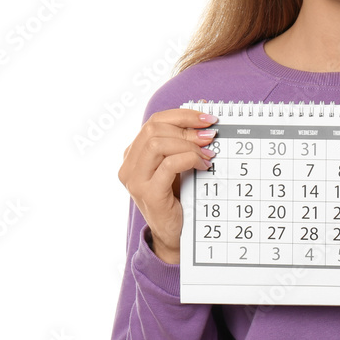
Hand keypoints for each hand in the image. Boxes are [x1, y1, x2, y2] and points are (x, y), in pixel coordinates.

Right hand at [117, 108, 217, 263]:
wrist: (176, 233)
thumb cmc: (179, 196)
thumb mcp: (181, 163)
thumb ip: (185, 138)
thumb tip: (203, 105)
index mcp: (134, 153)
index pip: (154, 121)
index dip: (183, 115)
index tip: (208, 118)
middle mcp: (129, 165)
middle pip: (154, 129)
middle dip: (187, 129)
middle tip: (211, 137)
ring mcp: (135, 180)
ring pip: (157, 144)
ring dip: (188, 145)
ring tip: (208, 154)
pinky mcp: (147, 193)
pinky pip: (168, 165)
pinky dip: (189, 159)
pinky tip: (203, 166)